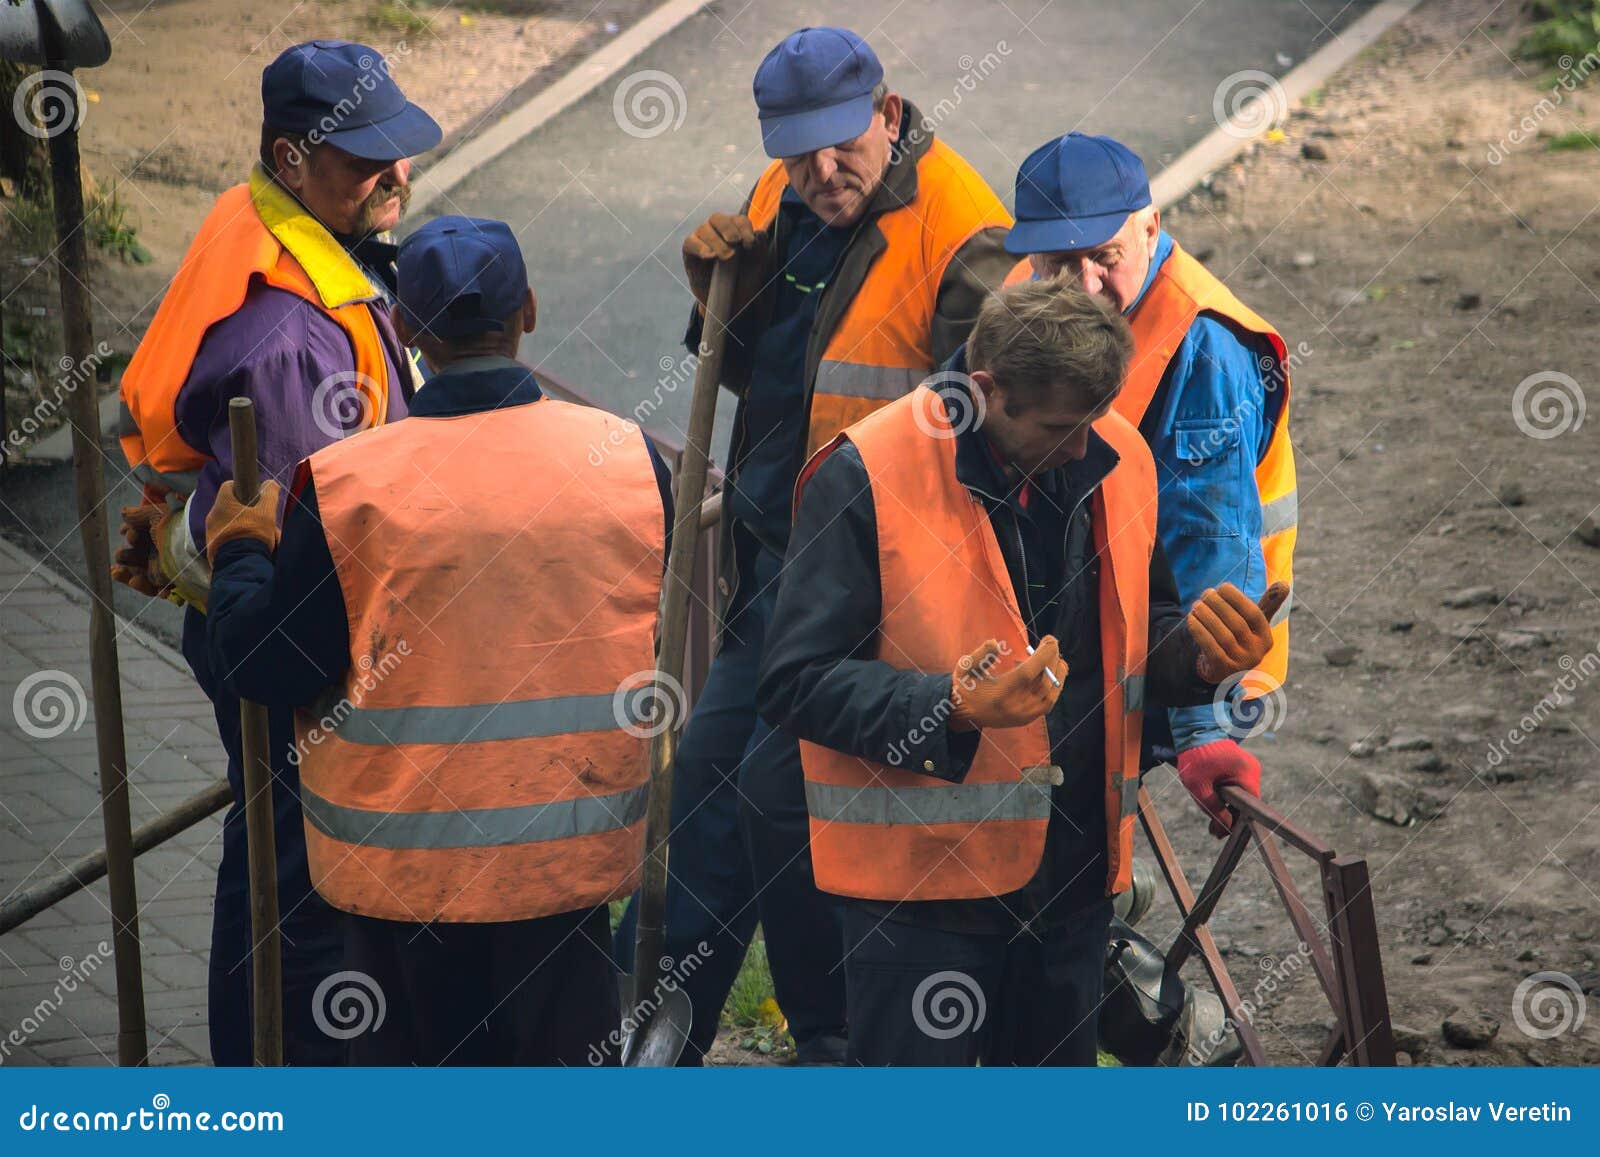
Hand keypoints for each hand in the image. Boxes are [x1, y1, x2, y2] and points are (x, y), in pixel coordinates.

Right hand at [110, 503, 174, 598]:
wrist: (196, 543)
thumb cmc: (177, 525)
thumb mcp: (155, 515)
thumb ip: (137, 515)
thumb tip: (123, 513)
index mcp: (156, 533)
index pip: (137, 537)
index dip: (130, 535)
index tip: (131, 534)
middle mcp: (159, 550)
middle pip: (135, 557)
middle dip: (124, 557)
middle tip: (122, 556)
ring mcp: (164, 567)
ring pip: (139, 575)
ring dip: (125, 575)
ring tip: (116, 572)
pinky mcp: (169, 581)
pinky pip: (153, 588)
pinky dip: (142, 586)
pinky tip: (134, 581)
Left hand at [205, 479, 281, 563]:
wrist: (240, 563)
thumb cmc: (253, 534)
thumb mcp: (267, 513)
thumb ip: (270, 495)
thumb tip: (271, 483)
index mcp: (223, 503)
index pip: (229, 485)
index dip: (243, 488)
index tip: (255, 497)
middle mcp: (212, 515)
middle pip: (232, 506)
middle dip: (249, 512)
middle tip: (264, 522)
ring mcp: (210, 531)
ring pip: (231, 522)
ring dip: (246, 526)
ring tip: (262, 539)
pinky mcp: (211, 545)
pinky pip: (226, 536)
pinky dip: (237, 538)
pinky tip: (250, 547)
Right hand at [682, 212, 767, 314]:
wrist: (730, 302)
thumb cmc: (743, 279)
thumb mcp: (757, 264)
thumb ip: (760, 246)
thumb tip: (759, 233)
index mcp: (735, 229)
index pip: (739, 220)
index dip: (745, 228)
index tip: (750, 244)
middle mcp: (716, 231)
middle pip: (718, 218)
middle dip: (728, 229)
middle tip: (736, 242)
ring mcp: (701, 239)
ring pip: (704, 229)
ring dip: (717, 241)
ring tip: (727, 257)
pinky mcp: (689, 252)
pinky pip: (690, 243)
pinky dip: (700, 248)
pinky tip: (710, 256)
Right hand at [949, 636, 1067, 730]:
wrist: (963, 714)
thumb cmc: (966, 687)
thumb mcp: (965, 667)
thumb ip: (980, 654)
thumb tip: (996, 643)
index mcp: (998, 693)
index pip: (1027, 673)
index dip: (1043, 656)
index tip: (1051, 640)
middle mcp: (1013, 706)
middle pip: (1042, 681)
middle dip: (1052, 660)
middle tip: (1053, 643)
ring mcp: (1022, 715)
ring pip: (1050, 693)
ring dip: (1057, 673)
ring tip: (1056, 657)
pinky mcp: (1026, 719)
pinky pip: (1048, 703)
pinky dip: (1055, 687)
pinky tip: (1052, 673)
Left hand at [1177, 738, 1260, 837]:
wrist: (1194, 731)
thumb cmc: (1196, 757)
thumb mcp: (1199, 787)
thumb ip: (1214, 809)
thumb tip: (1224, 828)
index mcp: (1246, 774)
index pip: (1250, 807)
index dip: (1238, 823)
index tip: (1226, 834)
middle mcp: (1253, 770)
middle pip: (1245, 803)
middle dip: (1229, 816)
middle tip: (1213, 830)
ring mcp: (1249, 766)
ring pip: (1240, 795)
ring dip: (1226, 805)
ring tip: (1210, 816)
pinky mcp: (1242, 765)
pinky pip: (1237, 786)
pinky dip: (1226, 794)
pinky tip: (1213, 799)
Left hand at [1188, 581, 1287, 682]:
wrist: (1221, 669)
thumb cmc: (1239, 638)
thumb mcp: (1253, 624)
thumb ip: (1268, 604)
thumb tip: (1285, 584)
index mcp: (1266, 639)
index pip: (1254, 614)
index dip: (1238, 598)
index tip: (1223, 586)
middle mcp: (1256, 653)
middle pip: (1236, 624)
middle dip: (1219, 605)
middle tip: (1206, 594)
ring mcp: (1239, 663)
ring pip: (1222, 636)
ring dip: (1207, 616)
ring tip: (1196, 604)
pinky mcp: (1222, 670)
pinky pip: (1210, 647)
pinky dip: (1199, 631)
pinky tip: (1191, 619)